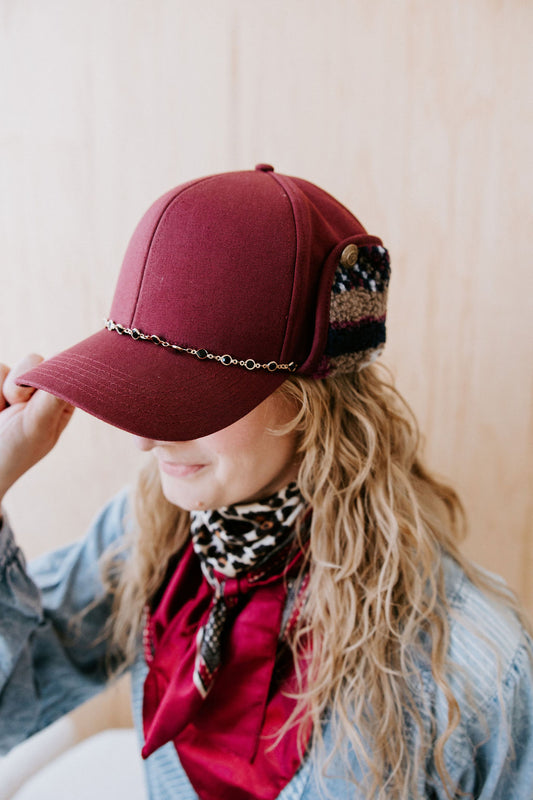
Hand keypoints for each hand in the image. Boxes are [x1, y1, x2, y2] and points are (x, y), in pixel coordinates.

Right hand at [0, 355, 74, 504]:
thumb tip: (74, 371)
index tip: (37, 390)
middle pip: (33, 360)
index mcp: (60, 399)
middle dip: (20, 382)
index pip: (65, 368)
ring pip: (5, 368)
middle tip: (16, 406)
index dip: (52, 372)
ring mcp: (13, 387)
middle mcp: (39, 390)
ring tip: (2, 413)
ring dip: (0, 390)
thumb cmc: (13, 452)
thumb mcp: (38, 427)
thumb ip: (52, 399)